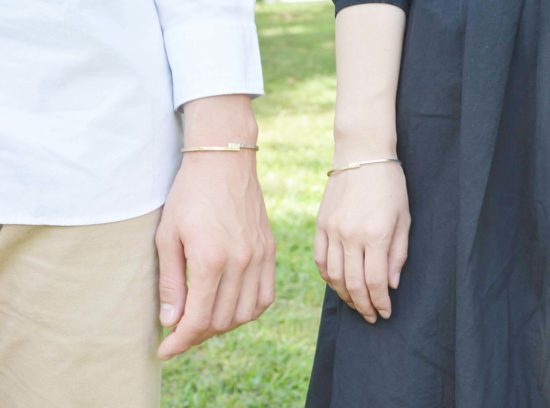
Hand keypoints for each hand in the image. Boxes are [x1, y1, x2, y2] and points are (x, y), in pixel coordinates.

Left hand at [155, 96, 275, 359]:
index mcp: (211, 260)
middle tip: (179, 331)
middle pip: (223, 321)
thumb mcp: (168, 236)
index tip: (165, 350)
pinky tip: (232, 305)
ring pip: (247, 313)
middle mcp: (241, 263)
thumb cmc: (189, 195)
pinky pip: (266, 295)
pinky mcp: (269, 250)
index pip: (198, 320)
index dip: (179, 342)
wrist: (223, 161)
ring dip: (223, 325)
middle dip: (197, 335)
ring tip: (204, 319)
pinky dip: (249, 310)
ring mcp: (260, 257)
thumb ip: (171, 282)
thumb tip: (171, 322)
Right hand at [314, 149, 409, 322]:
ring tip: (355, 303)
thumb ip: (398, 254)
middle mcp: (351, 235)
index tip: (385, 312)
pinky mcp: (320, 224)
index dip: (380, 302)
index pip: (375, 281)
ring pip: (333, 275)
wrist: (361, 155)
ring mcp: (332, 230)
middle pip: (353, 283)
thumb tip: (391, 284)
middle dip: (363, 305)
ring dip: (344, 294)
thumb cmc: (390, 186)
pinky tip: (336, 283)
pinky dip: (327, 276)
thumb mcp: (404, 218)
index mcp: (376, 234)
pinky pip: (320, 259)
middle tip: (370, 316)